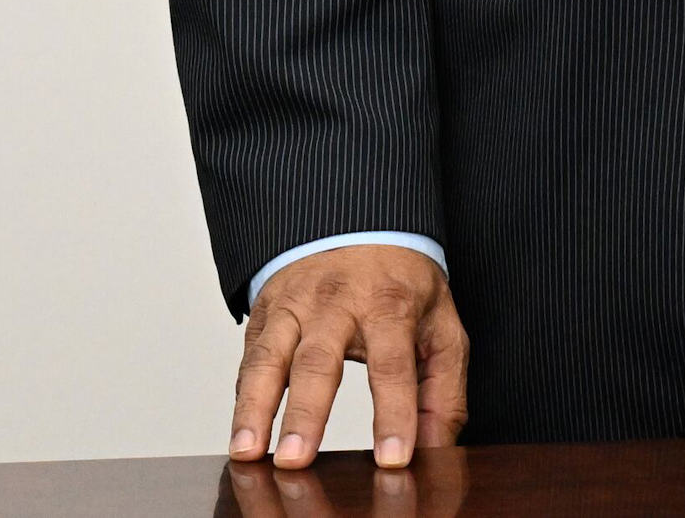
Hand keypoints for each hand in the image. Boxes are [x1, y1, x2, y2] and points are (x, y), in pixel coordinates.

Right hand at [232, 243, 465, 471]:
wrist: (359, 224)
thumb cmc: (403, 286)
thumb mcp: (441, 329)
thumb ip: (443, 392)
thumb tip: (435, 450)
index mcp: (388, 304)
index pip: (391, 365)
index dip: (393, 413)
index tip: (392, 459)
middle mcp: (335, 301)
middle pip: (318, 361)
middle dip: (306, 414)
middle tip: (296, 460)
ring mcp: (294, 303)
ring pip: (270, 357)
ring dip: (255, 407)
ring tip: (248, 452)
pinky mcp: (265, 309)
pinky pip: (251, 355)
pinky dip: (243, 395)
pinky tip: (242, 433)